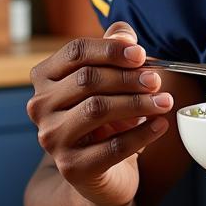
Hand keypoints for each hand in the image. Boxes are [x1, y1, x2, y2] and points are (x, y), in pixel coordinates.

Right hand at [27, 22, 171, 205]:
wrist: (100, 171)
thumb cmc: (106, 117)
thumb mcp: (110, 79)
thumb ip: (114, 50)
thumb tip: (124, 34)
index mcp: (46, 77)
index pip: (76, 52)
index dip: (110, 50)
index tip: (141, 54)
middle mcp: (40, 106)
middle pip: (87, 79)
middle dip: (128, 77)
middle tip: (157, 80)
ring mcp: (52, 138)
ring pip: (97, 109)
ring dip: (138, 103)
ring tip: (165, 101)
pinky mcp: (71, 167)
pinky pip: (113, 147)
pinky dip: (142, 133)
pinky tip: (160, 125)